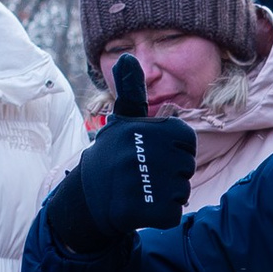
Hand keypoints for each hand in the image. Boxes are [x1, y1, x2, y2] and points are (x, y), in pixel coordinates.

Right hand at [65, 54, 198, 247]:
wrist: (86, 197)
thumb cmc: (112, 155)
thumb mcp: (122, 121)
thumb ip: (132, 91)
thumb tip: (125, 56)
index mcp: (145, 127)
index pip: (187, 140)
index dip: (173, 150)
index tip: (149, 153)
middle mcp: (143, 152)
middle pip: (187, 167)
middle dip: (171, 175)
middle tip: (143, 174)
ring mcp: (141, 181)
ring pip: (182, 192)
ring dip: (165, 195)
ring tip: (140, 189)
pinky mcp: (139, 210)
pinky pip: (171, 214)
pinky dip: (160, 215)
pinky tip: (139, 207)